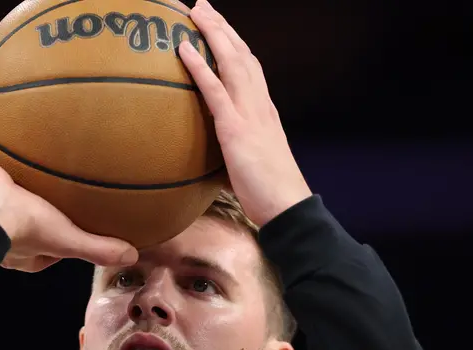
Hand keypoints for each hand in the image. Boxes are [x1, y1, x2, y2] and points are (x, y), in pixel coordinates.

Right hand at [0, 126, 137, 271]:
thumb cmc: (24, 227)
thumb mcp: (67, 239)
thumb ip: (98, 248)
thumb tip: (132, 255)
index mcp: (19, 246)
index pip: (42, 243)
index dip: (56, 236)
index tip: (69, 222)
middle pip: (13, 211)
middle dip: (26, 200)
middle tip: (42, 185)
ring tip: (12, 153)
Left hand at [179, 0, 312, 226]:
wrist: (288, 207)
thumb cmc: (271, 193)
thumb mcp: (254, 162)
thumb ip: (239, 150)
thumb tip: (221, 154)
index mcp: (265, 111)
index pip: (250, 67)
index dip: (234, 44)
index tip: (219, 27)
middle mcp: (259, 104)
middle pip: (240, 54)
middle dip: (221, 27)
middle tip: (201, 5)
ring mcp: (249, 114)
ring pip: (230, 62)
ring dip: (212, 33)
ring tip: (194, 11)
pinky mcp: (236, 129)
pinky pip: (214, 91)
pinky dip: (199, 66)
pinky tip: (184, 48)